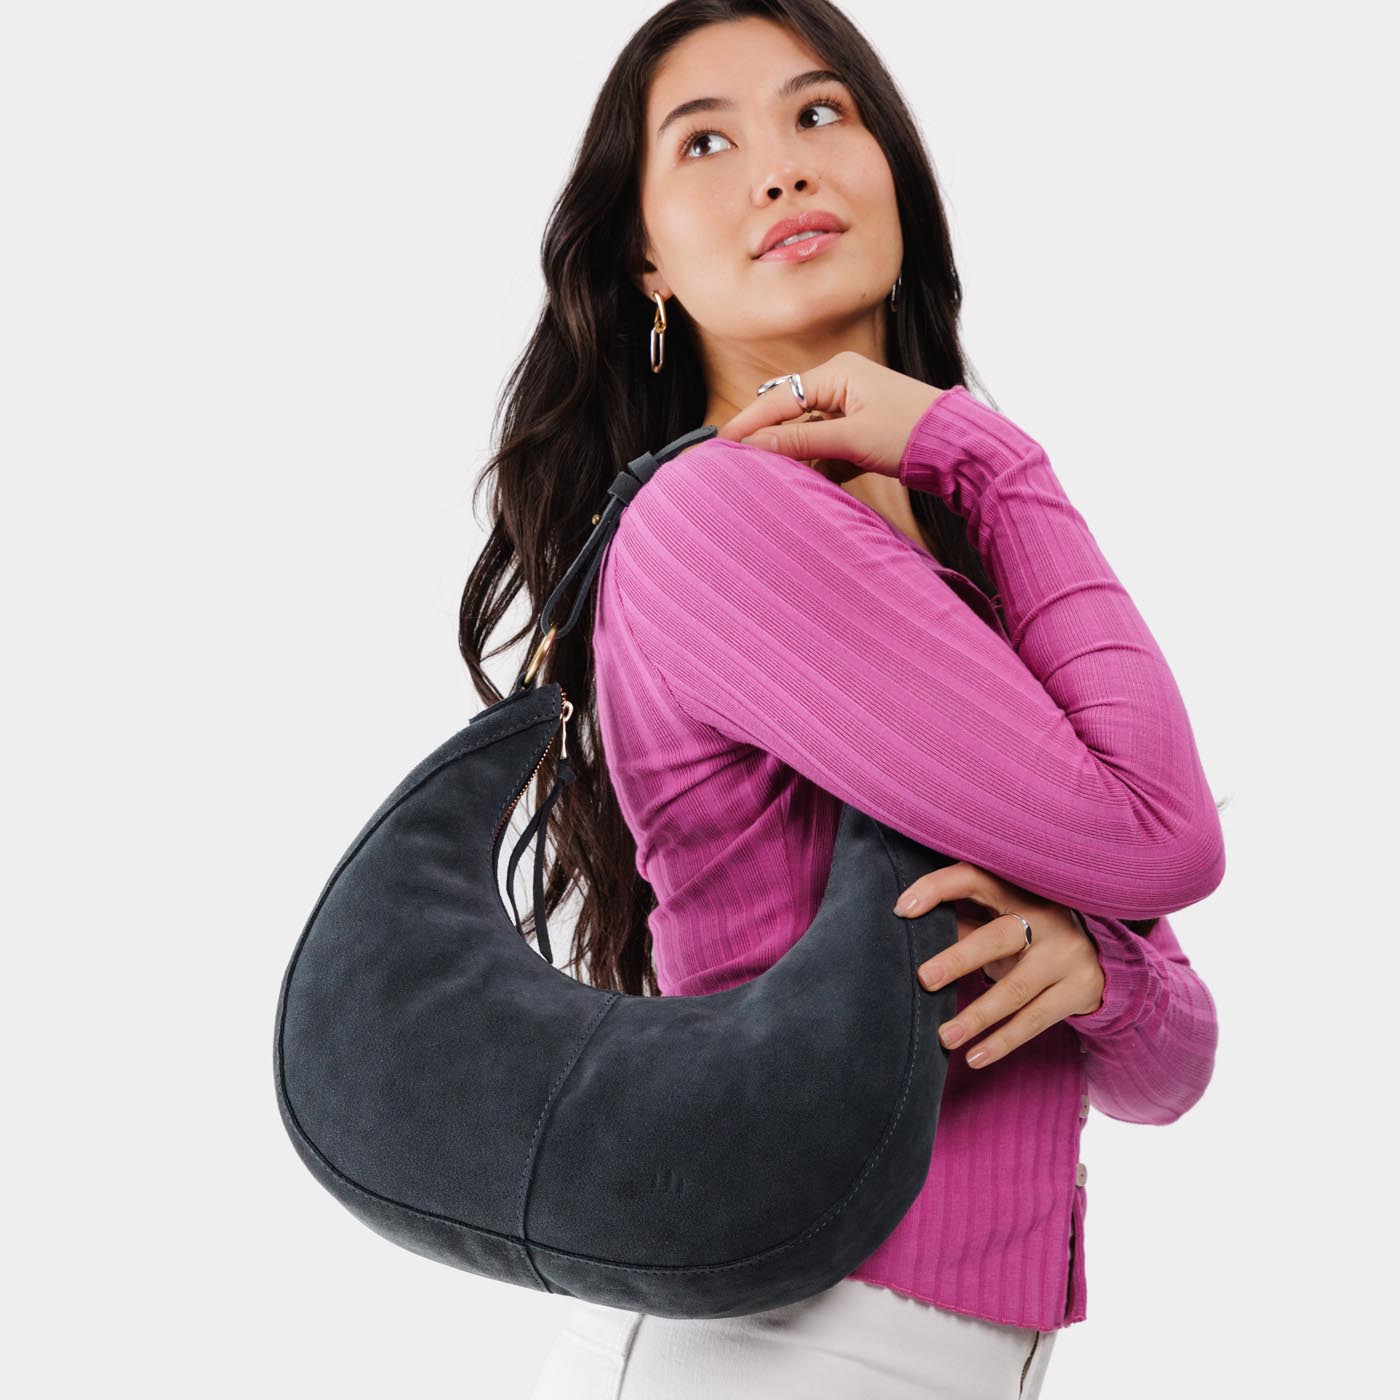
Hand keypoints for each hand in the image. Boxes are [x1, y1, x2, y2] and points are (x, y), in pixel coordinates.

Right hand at [716, 350, 946, 484]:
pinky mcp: (862, 433)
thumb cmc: (912, 433)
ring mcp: (852, 409)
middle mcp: (842, 385)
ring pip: (807, 435)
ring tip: (773, 479)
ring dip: (796, 458)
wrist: (960, 449)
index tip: (722, 443)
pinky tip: (809, 484)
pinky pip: (827, 448)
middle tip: (741, 465)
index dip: (749, 422)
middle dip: (770, 441)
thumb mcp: (851, 439)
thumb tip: (755, 446)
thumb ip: (800, 442)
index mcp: (837, 373)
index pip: (778, 398)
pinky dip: (818, 466)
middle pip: (790, 415)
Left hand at [894, 862, 1105, 1069]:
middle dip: (959, 960)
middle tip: (923, 979)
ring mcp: (1067, 956)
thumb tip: (909, 928)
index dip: (936, 889)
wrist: (1103, 960)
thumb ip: (966, 924)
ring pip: (1016, 989)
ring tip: (944, 1037)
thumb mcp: (1003, 924)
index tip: (901, 910)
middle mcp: (1046, 920)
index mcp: (1017, 893)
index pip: (973, 879)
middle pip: (998, 938)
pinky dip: (1002, 1042)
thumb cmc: (1032, 938)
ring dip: (977, 1016)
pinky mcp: (1079, 990)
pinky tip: (974, 1057)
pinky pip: (1034, 1020)